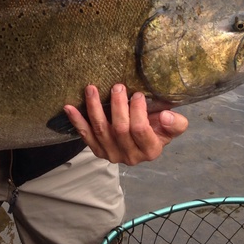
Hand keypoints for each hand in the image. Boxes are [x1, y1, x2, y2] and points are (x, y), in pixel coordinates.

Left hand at [63, 84, 187, 165]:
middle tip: (117, 86)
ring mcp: (111, 154)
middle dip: (117, 105)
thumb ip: (175, 124)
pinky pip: (85, 135)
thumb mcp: (172, 128)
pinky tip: (68, 107)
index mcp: (150, 151)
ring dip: (94, 107)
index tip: (137, 94)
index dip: (138, 111)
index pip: (140, 130)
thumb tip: (167, 116)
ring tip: (91, 89)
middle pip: (119, 129)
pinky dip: (76, 121)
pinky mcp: (97, 150)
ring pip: (100, 129)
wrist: (142, 143)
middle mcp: (130, 157)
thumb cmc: (158, 129)